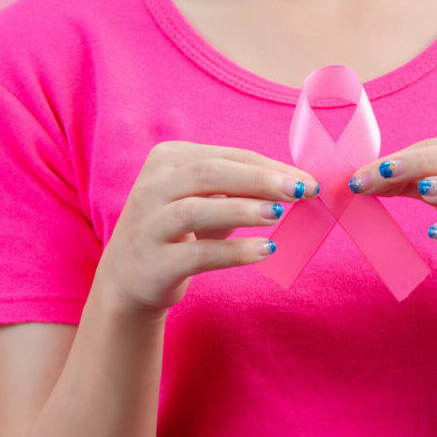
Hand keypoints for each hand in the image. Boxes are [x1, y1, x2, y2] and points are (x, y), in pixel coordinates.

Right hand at [98, 140, 320, 315]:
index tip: (309, 181)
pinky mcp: (153, 263)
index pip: (226, 157)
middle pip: (209, 174)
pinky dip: (233, 251)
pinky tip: (264, 250)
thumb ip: (239, 190)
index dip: (270, 167)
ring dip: (241, 210)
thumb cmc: (177, 233)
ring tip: (278, 214)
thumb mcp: (203, 202)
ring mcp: (149, 225)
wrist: (126, 279)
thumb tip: (297, 184)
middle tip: (301, 191)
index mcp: (166, 160)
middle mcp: (152, 187)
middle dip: (259, 180)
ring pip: (196, 210)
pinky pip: (197, 254)